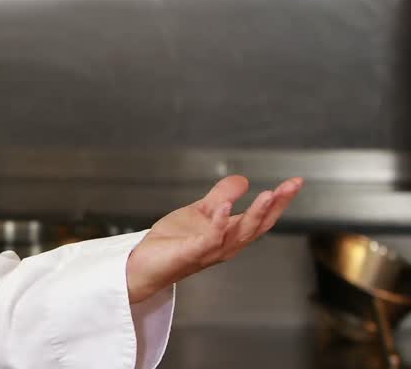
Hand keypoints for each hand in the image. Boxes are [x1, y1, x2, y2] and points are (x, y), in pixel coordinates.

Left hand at [125, 175, 303, 303]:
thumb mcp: (200, 212)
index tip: (295, 183)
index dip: (279, 201)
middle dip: (276, 205)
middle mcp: (227, 245)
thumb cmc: (174, 242)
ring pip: (240, 233)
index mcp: (230, 234)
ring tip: (268, 193)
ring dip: (255, 214)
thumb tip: (243, 179)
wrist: (146, 263)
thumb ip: (221, 196)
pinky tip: (223, 208)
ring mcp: (211, 251)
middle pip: (259, 226)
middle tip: (292, 186)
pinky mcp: (192, 253)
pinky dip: (218, 223)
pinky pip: (209, 239)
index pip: (261, 218)